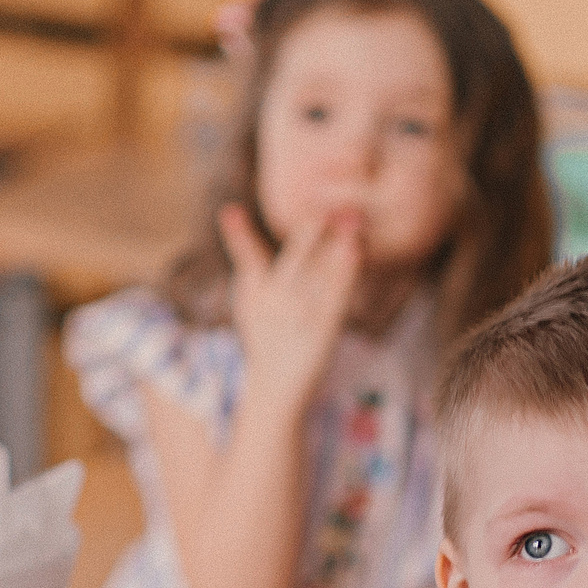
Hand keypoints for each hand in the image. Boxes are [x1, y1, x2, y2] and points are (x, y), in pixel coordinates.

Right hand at [220, 203, 361, 421]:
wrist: (278, 384)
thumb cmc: (264, 332)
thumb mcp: (247, 295)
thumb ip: (244, 251)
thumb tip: (229, 210)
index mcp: (257, 292)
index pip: (248, 257)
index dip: (239, 234)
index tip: (232, 211)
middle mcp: (278, 301)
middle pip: (294, 259)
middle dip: (310, 230)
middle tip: (327, 203)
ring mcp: (303, 314)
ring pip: (322, 273)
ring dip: (338, 243)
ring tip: (352, 217)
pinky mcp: (326, 326)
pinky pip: (339, 294)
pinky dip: (347, 271)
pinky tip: (357, 250)